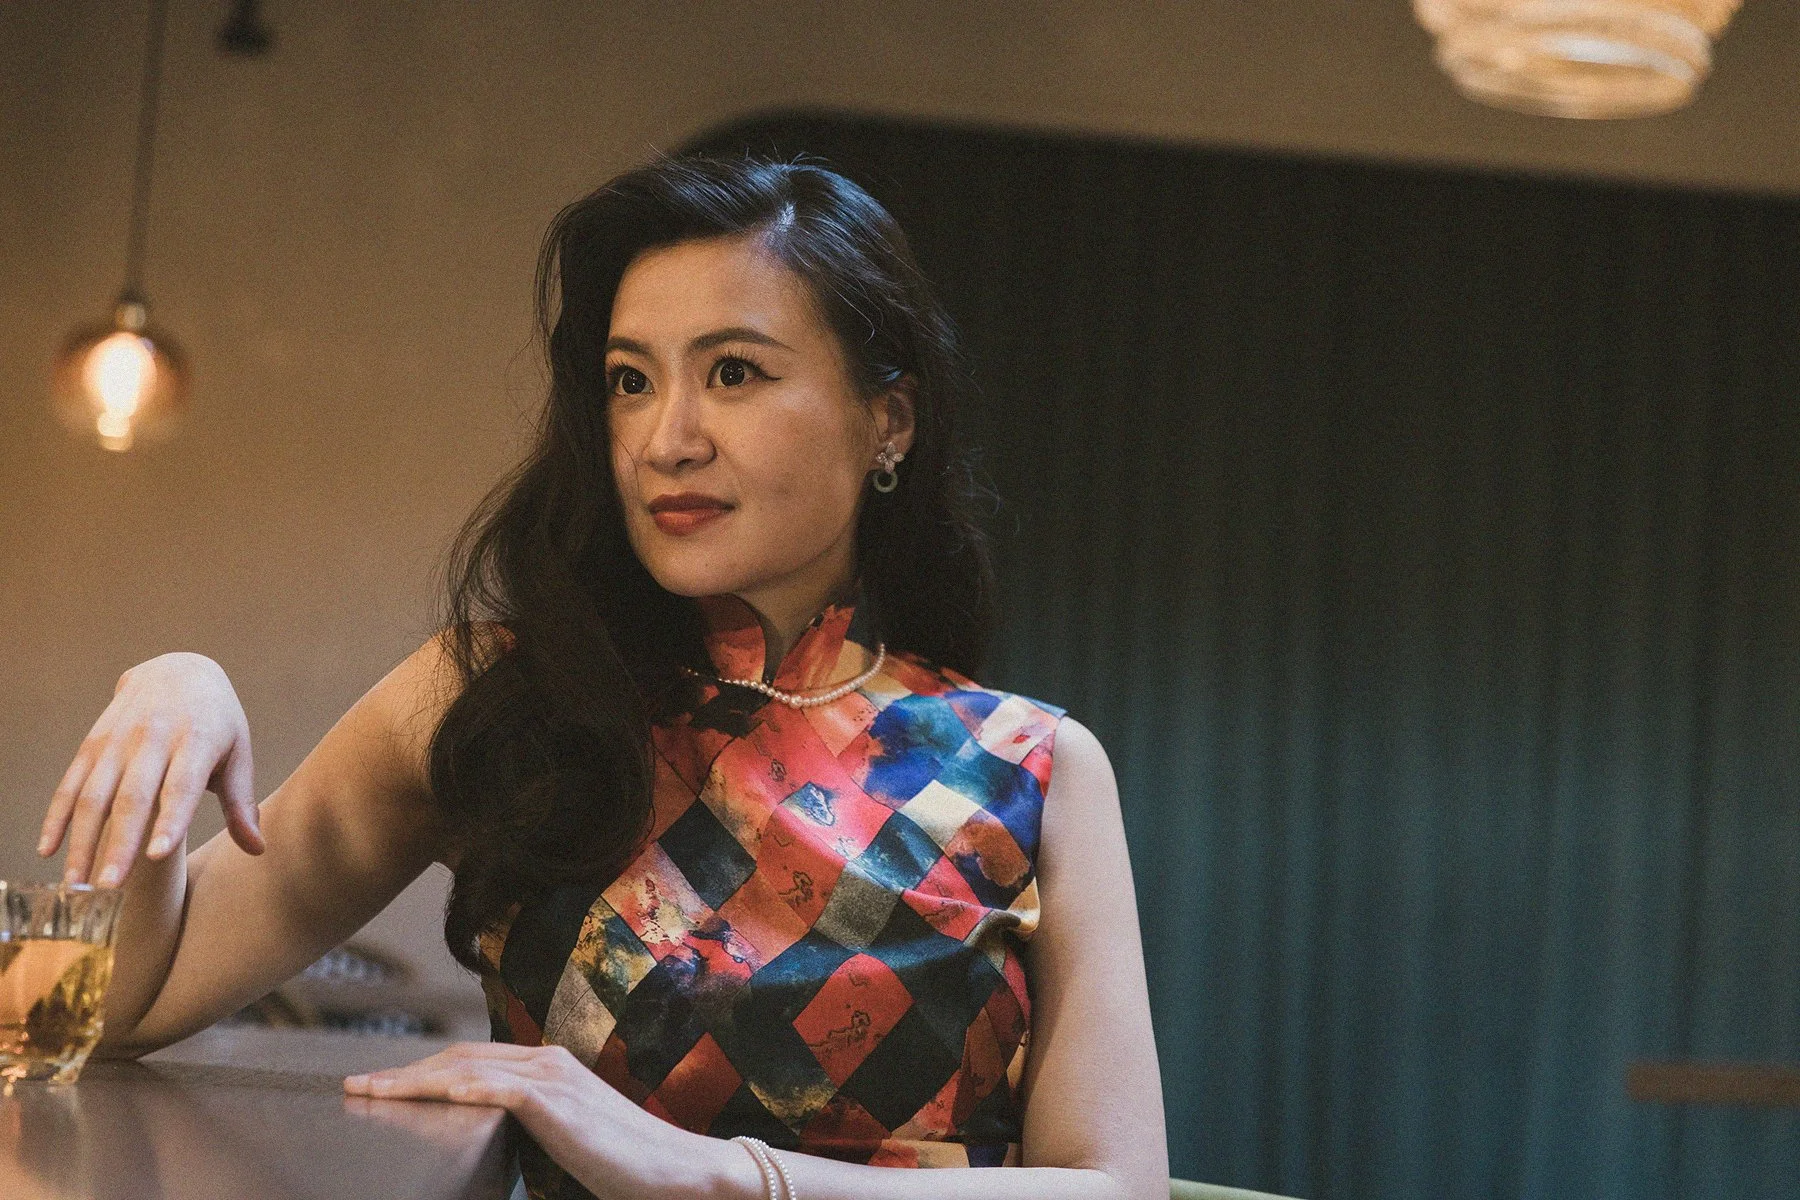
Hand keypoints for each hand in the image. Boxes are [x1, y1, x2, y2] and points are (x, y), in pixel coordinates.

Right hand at [39, 652, 262, 886]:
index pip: (181, 785)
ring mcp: (118, 739)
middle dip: (119, 842)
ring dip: (82, 840)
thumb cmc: (217, 721)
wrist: (179, 667)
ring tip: (77, 883)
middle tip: (110, 887)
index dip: (170, 819)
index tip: (159, 854)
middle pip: (133, 796)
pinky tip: (48, 850)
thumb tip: (257, 849)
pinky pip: (70, 782)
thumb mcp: (238, 752)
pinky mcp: (93, 742)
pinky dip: (57, 817)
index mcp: (197, 740)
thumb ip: (240, 802)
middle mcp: (154, 738)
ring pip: (95, 794)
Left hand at [343, 1043, 722, 1199]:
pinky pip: (491, 1089)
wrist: (673, 1168)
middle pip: (457, 1057)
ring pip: (464, 1068)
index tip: (382, 1086)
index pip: (471, 1059)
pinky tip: (419, 1097)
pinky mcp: (555, 1101)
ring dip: (411, 1080)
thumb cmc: (623, 1164)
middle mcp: (547, 1060)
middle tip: (356, 1087)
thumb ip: (532, 1128)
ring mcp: (551, 1076)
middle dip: (403, 1071)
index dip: (422, 1071)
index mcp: (549, 1067)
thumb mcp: (567, 1139)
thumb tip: (489, 1140)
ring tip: (370, 1093)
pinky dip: (451, 1089)